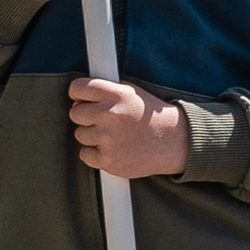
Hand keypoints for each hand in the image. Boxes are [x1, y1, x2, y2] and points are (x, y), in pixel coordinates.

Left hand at [67, 78, 187, 177]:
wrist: (174, 142)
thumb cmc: (150, 116)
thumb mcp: (132, 93)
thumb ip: (106, 91)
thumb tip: (77, 97)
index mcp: (116, 94)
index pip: (77, 88)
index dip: (78, 94)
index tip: (83, 100)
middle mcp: (111, 115)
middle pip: (75, 113)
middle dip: (86, 117)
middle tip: (103, 120)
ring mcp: (109, 139)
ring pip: (80, 134)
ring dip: (92, 136)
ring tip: (114, 135)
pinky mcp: (109, 160)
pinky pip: (85, 154)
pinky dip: (95, 154)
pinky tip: (113, 149)